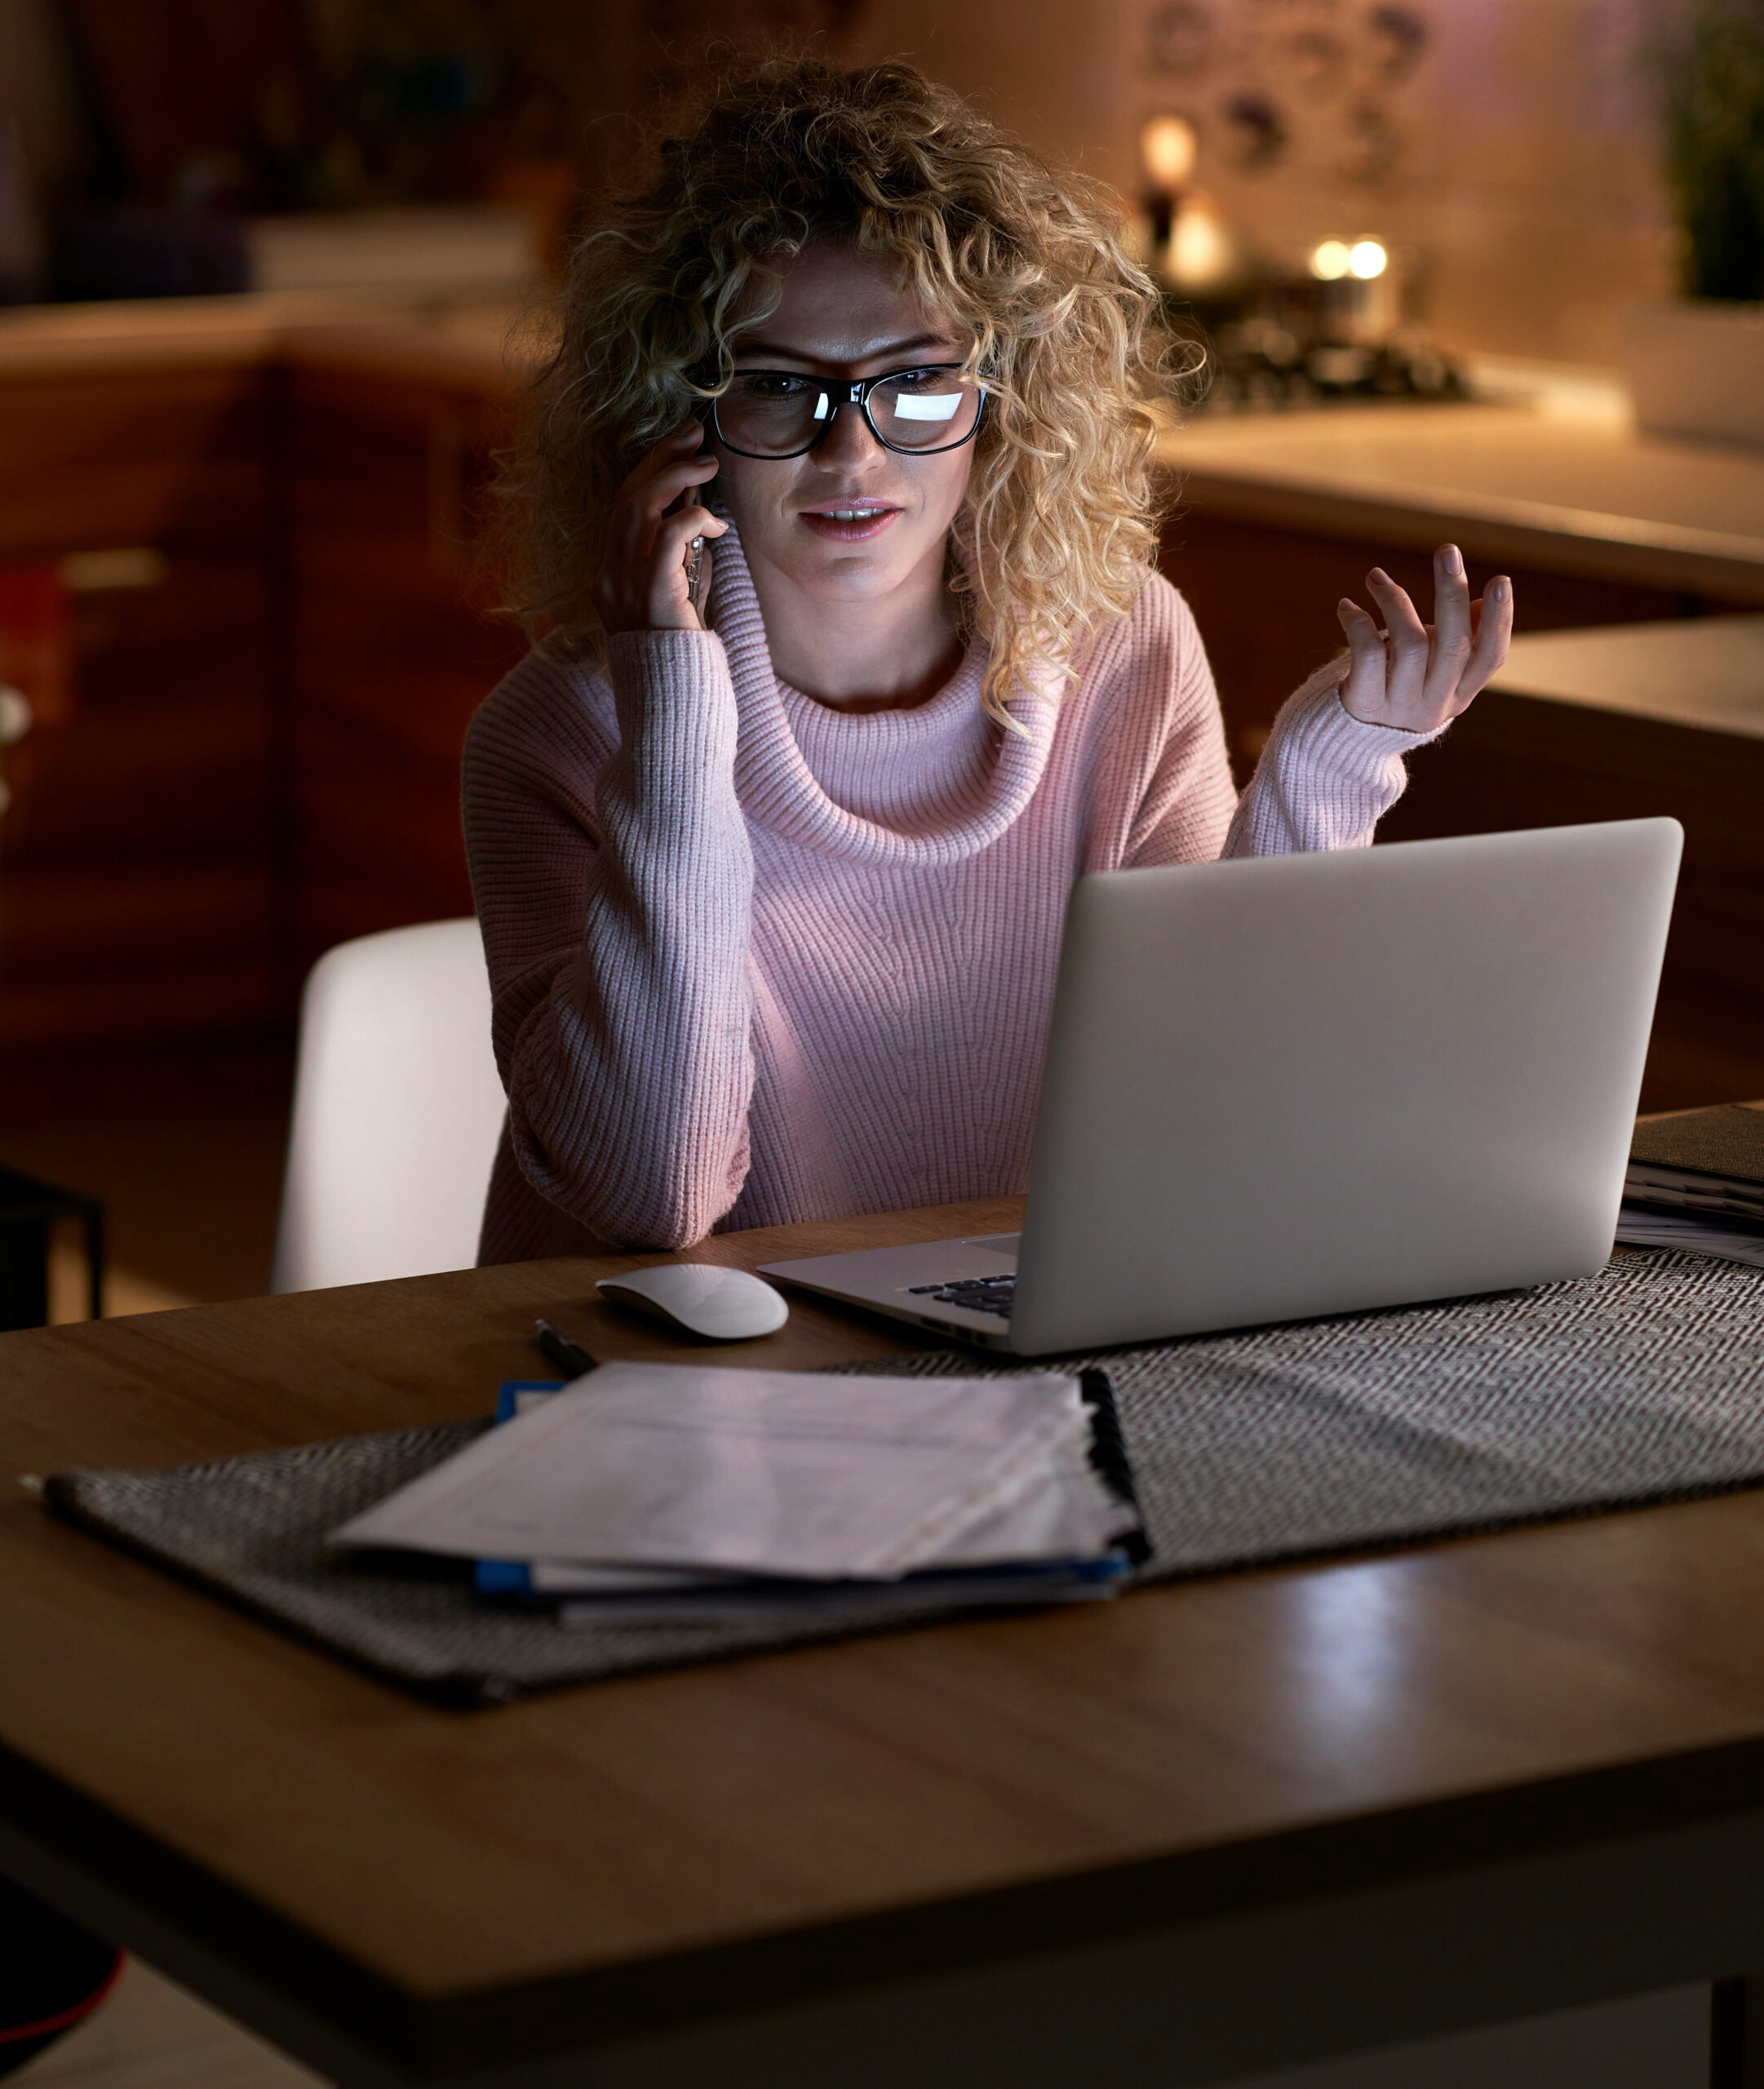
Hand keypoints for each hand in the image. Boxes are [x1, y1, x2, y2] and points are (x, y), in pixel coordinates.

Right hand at [593, 422, 727, 635]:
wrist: (675, 694)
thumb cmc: (682, 650)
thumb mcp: (680, 597)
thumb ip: (683, 561)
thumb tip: (704, 523)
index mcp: (611, 572)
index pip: (623, 506)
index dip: (649, 469)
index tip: (678, 446)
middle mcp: (610, 572)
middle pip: (627, 495)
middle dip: (661, 457)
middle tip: (693, 435)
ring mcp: (624, 580)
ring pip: (640, 504)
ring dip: (676, 475)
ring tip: (707, 463)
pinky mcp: (651, 589)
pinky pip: (670, 534)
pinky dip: (693, 517)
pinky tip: (716, 521)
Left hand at [1334, 545, 1511, 733]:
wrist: (1345, 745)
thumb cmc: (1396, 691)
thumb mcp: (1433, 672)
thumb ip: (1458, 639)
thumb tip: (1482, 601)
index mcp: (1460, 692)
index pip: (1491, 657)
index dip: (1498, 621)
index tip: (1500, 581)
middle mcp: (1435, 703)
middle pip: (1453, 646)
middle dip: (1452, 594)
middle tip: (1447, 551)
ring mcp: (1399, 707)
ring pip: (1409, 644)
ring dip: (1394, 600)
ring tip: (1375, 578)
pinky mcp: (1363, 704)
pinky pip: (1367, 654)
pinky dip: (1358, 622)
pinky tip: (1347, 607)